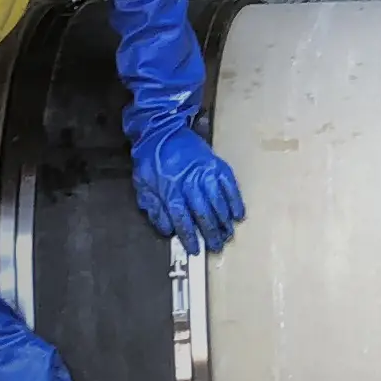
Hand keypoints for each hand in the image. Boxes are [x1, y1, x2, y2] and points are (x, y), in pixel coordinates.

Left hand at [134, 127, 245, 252]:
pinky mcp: (216, 165)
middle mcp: (190, 183)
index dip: (190, 236)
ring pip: (218, 202)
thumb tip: (168, 229)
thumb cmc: (150, 160)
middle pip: (203, 214)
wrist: (162, 130)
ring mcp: (205, 173)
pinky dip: (235, 201)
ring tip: (228, 234)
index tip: (195, 250)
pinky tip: (238, 214)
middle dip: (211, 233)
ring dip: (224, 221)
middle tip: (217, 246)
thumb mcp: (143, 185)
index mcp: (170, 190)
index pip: (182, 219)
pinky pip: (229, 186)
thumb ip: (155, 208)